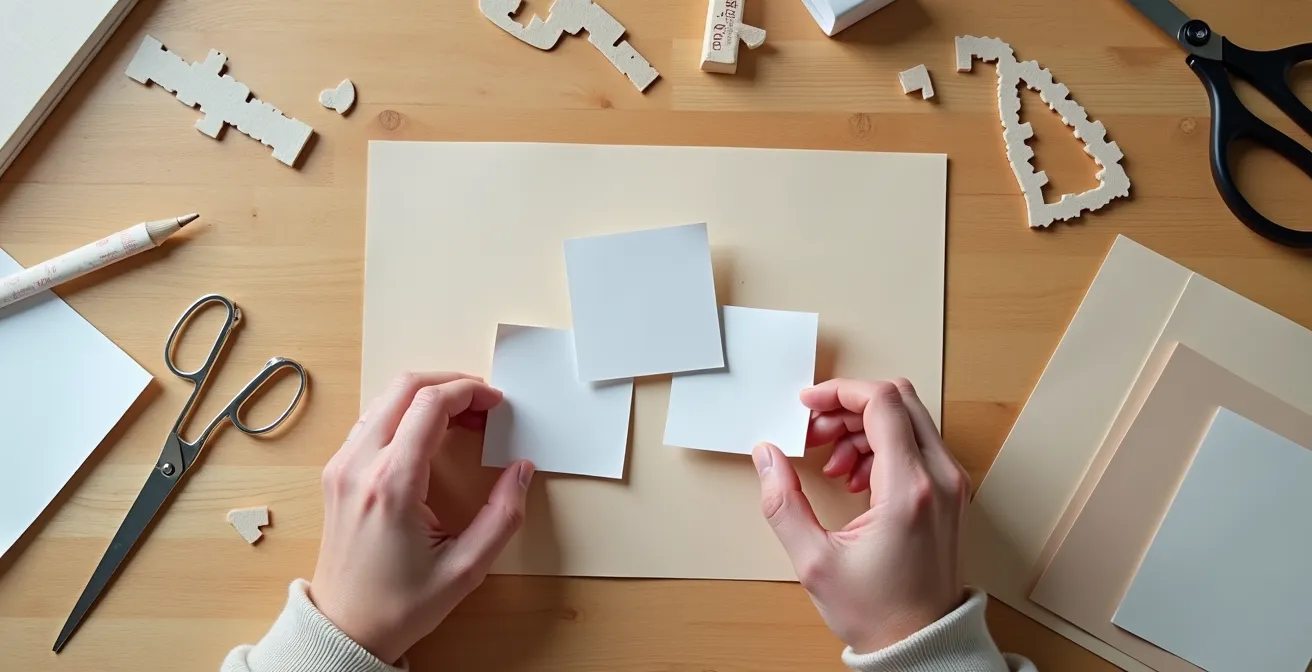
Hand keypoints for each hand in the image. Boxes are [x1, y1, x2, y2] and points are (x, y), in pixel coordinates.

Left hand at [310, 372, 533, 663]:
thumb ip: (502, 516)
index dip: (469, 392)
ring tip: (462, 419)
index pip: (429, 404)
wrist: (344, 628)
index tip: (496, 402)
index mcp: (391, 485)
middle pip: (404, 387)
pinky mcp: (336, 473)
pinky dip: (404, 413)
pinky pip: (371, 420)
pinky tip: (430, 435)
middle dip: (450, 384)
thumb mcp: (466, 569)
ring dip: (426, 396)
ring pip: (384, 398)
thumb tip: (521, 471)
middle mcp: (358, 466)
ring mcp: (341, 466)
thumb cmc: (399, 605)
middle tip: (483, 404)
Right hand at [752, 378, 969, 653]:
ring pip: (909, 418)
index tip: (808, 404)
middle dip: (848, 406)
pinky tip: (855, 477)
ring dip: (863, 427)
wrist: (920, 642)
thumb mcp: (814, 561)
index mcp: (908, 489)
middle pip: (898, 400)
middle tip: (815, 433)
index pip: (881, 403)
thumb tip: (767, 457)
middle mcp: (940, 478)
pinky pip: (918, 444)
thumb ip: (783, 502)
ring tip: (832, 464)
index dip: (838, 392)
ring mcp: (951, 484)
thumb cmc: (878, 611)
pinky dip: (882, 445)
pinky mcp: (950, 492)